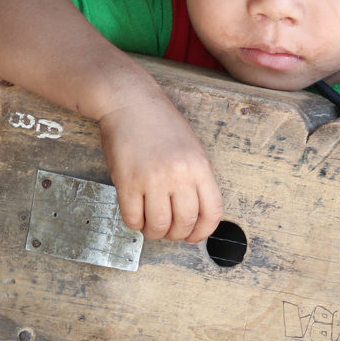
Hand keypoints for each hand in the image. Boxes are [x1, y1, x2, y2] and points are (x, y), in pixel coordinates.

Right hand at [98, 95, 224, 242]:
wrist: (130, 103)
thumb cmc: (161, 125)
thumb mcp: (192, 149)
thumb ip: (196, 179)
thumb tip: (196, 213)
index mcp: (200, 168)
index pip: (212, 213)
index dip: (204, 232)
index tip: (194, 237)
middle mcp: (179, 176)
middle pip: (185, 223)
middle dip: (177, 235)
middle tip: (170, 232)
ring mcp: (152, 180)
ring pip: (159, 225)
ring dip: (155, 233)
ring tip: (152, 226)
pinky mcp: (127, 182)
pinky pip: (133, 218)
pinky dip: (135, 224)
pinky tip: (136, 216)